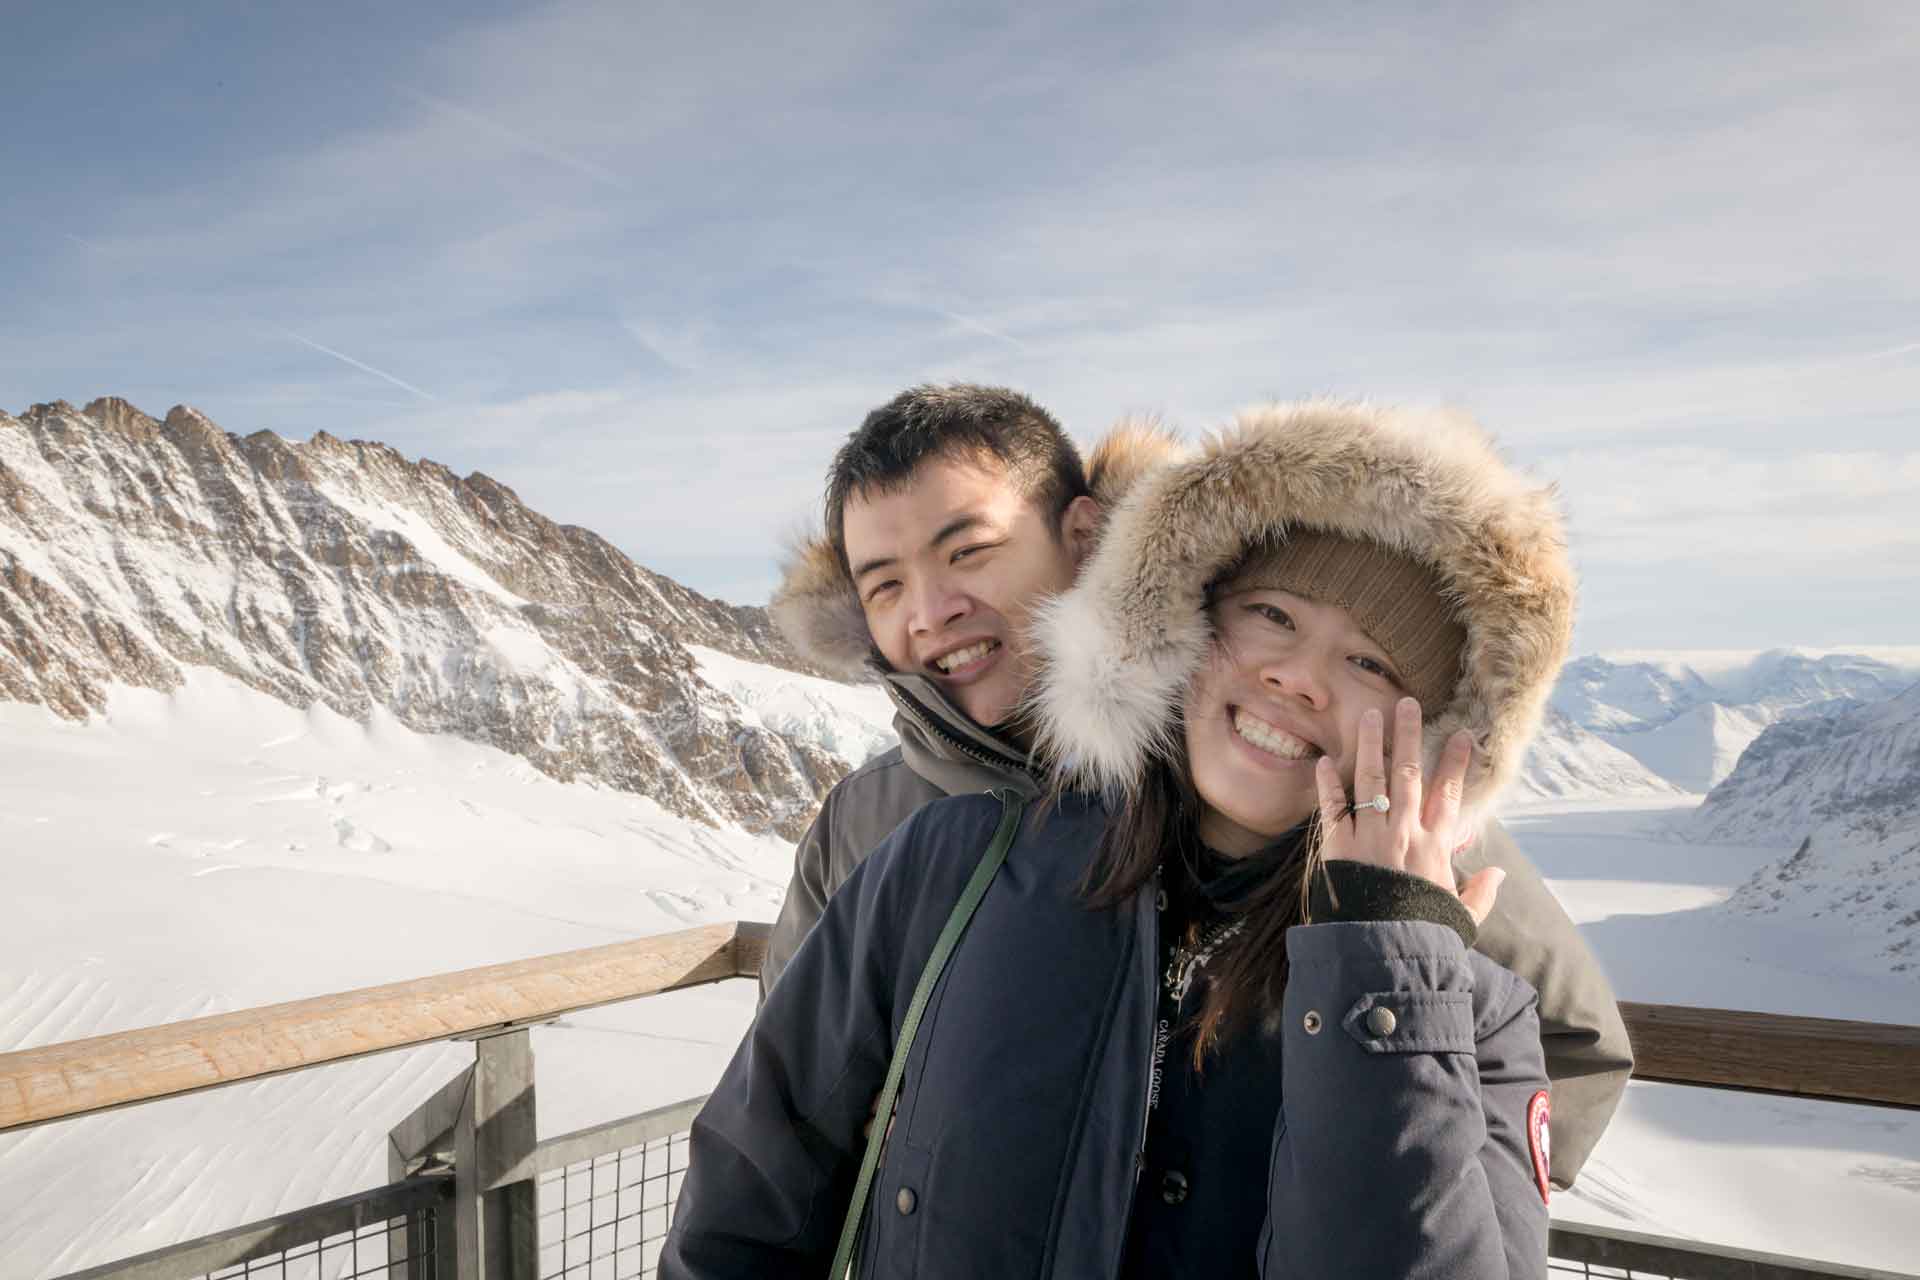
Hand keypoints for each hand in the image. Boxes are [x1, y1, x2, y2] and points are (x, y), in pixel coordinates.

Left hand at [1314, 697, 1504, 926]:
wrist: (1380, 951)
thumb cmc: (1421, 934)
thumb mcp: (1461, 918)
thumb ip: (1480, 893)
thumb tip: (1500, 873)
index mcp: (1435, 846)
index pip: (1449, 793)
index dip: (1456, 761)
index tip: (1462, 734)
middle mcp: (1403, 832)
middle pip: (1408, 773)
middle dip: (1408, 735)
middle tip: (1408, 702)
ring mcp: (1369, 836)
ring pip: (1371, 779)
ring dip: (1371, 744)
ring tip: (1370, 714)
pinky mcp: (1338, 847)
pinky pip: (1332, 808)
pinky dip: (1328, 785)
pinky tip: (1325, 761)